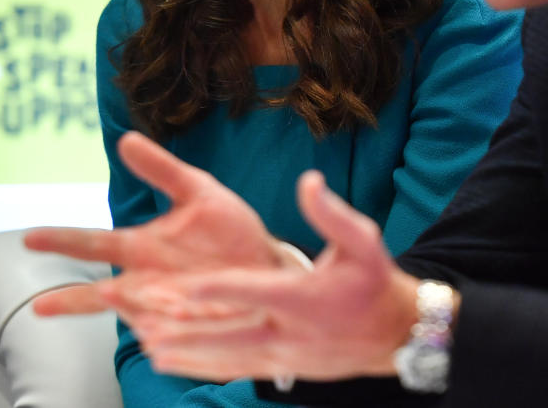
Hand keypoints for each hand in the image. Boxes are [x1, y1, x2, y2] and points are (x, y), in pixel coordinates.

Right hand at [24, 131, 293, 315]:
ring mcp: (165, 308)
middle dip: (71, 298)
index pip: (94, 244)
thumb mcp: (198, 191)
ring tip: (117, 308)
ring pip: (131, 318)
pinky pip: (168, 339)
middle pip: (99, 292)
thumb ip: (162, 169)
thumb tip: (126, 139)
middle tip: (39, 306)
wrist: (269, 265)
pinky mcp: (189, 329)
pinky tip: (157, 340)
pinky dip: (160, 340)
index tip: (30, 238)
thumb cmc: (229, 229)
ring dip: (124, 315)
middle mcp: (145, 281)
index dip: (63, 241)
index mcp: (142, 246)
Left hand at [109, 170, 422, 383]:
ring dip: (190, 355)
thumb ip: (332, 213)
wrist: (396, 332)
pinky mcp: (283, 367)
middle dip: (189, 335)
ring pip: (228, 358)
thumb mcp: (364, 240)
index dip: (217, 289)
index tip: (184, 287)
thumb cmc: (376, 281)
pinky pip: (237, 368)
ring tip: (152, 351)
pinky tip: (178, 365)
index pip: (253, 291)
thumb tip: (308, 181)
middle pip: (231, 335)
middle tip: (151, 332)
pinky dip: (205, 367)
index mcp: (304, 296)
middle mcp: (290, 331)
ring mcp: (285, 355)